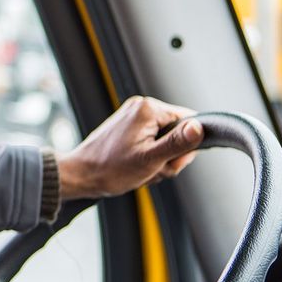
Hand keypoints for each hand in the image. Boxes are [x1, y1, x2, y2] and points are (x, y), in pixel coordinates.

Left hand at [57, 95, 202, 199]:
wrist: (81, 175)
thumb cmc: (111, 169)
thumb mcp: (151, 159)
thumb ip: (177, 143)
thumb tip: (201, 127)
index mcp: (148, 108)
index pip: (190, 121)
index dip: (186, 146)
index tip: (170, 160)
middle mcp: (141, 107)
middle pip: (177, 133)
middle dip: (169, 157)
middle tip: (152, 169)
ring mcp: (134, 117)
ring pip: (165, 142)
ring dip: (159, 162)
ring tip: (140, 169)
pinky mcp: (129, 128)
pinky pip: (152, 144)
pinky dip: (149, 159)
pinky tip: (136, 168)